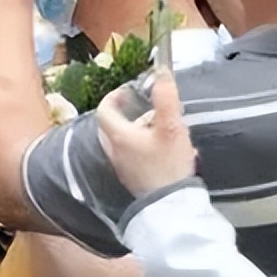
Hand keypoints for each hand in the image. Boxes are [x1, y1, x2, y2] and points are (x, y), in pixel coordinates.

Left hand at [95, 73, 196, 197]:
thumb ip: (165, 99)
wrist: (169, 203)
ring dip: (136, 129)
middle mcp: (113, 150)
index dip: (114, 97)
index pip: (105, 110)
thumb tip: (161, 74)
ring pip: (121, 140)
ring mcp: (120, 165)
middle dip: (126, 112)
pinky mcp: (130, 176)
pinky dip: (141, 145)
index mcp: (118, 136)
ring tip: (159, 126)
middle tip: (145, 107)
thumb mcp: (171, 126)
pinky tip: (163, 148)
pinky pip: (130, 154)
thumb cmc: (168, 164)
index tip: (128, 91)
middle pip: (111, 124)